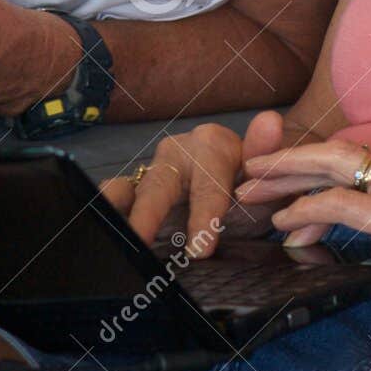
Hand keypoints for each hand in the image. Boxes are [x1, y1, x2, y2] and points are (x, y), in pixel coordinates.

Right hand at [99, 110, 296, 256]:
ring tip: (109, 238)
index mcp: (211, 146)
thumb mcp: (267, 173)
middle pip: (157, 186)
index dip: (203, 217)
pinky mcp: (134, 193)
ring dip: (115, 212)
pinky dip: (106, 217)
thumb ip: (266, 152)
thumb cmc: (254, 183)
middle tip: (141, 242)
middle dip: (147, 216)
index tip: (200, 249)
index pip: (207, 185)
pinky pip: (114, 202)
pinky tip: (101, 242)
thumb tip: (269, 121)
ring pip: (124, 190)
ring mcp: (151, 173)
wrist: (247, 182)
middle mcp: (175, 154)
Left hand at [238, 139, 370, 317]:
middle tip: (252, 172)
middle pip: (336, 150)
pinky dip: (305, 210)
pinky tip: (283, 222)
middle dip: (289, 159)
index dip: (320, 168)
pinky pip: (339, 204)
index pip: (360, 158)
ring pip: (330, 167)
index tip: (291, 181)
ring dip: (285, 178)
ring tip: (251, 192)